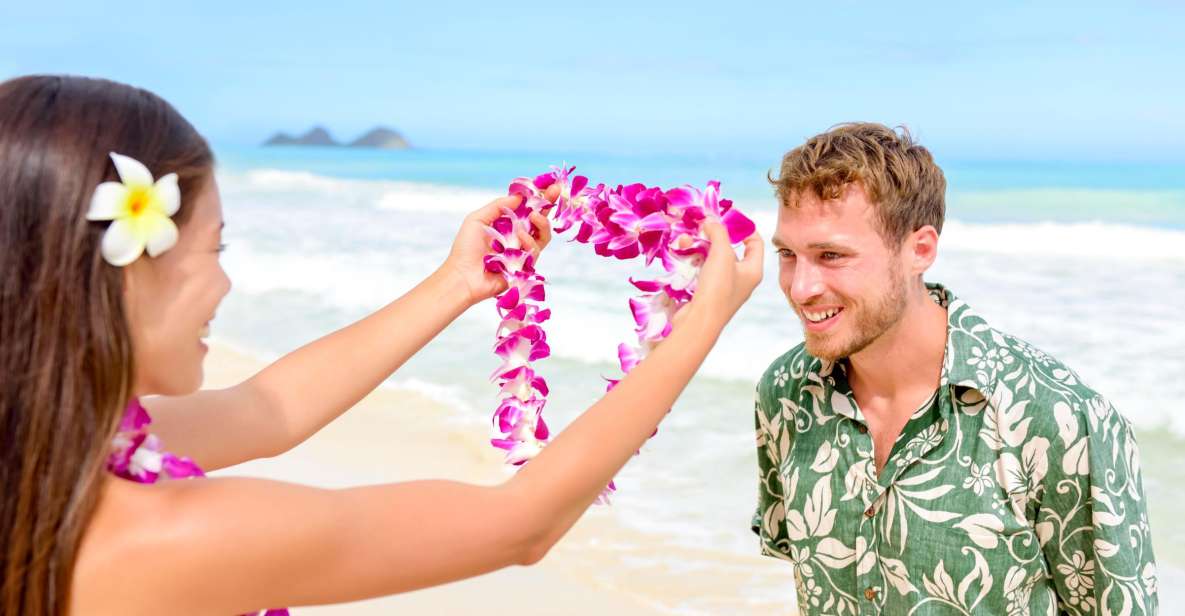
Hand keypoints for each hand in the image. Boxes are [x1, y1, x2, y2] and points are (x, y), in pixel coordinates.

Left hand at [442, 187, 557, 305]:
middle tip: (555, 191)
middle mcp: (517, 236)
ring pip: (543, 235)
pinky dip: (529, 241)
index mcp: (506, 223)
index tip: (547, 184)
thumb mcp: (478, 219)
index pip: (526, 207)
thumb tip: (520, 196)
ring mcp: (522, 251)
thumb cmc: (465, 248)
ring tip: (535, 216)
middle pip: (540, 219)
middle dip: (549, 203)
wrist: (463, 276)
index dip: (537, 197)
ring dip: (542, 222)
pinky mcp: (525, 266)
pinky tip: (520, 238)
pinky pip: (535, 251)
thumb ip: (499, 206)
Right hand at [682, 222, 762, 328]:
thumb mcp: (722, 254)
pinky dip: (692, 259)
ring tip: (685, 238)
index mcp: (753, 271)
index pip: (755, 242)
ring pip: (712, 258)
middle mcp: (741, 279)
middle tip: (702, 225)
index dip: (745, 227)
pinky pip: (701, 269)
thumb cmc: (717, 289)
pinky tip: (681, 252)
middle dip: (715, 236)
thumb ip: (719, 232)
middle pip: (731, 249)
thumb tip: (711, 220)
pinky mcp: (706, 292)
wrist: (698, 323)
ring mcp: (723, 287)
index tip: (729, 216)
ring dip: (699, 246)